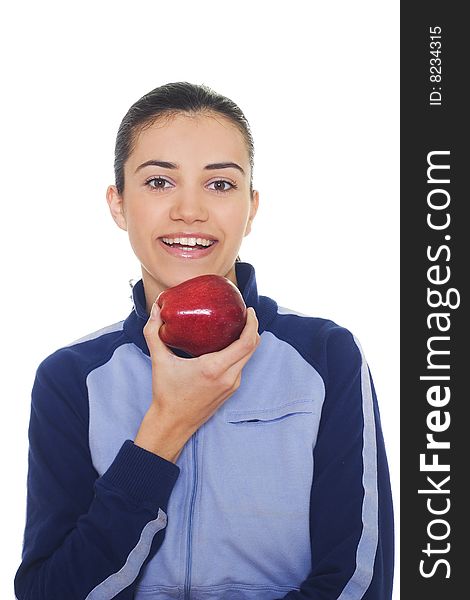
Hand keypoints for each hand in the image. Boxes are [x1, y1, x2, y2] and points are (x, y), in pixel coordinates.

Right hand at [134, 302, 259, 461]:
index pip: (246, 343)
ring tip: (237, 325)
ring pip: (248, 357)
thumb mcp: (159, 361)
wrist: (173, 424)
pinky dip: (240, 352)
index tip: (249, 310)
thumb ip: (154, 333)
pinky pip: (241, 366)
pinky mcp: (231, 390)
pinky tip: (228, 344)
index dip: (252, 324)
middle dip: (253, 328)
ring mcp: (232, 385)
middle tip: (245, 313)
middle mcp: (228, 377)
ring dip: (247, 340)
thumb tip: (155, 310)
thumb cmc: (166, 394)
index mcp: (214, 368)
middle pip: (252, 347)